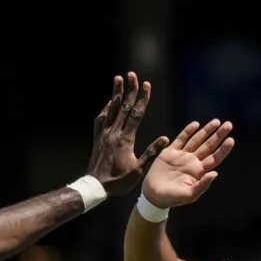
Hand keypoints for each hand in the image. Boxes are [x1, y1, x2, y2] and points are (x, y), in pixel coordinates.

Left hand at [86, 72, 169, 195]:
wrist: (95, 186)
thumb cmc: (118, 181)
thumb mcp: (138, 170)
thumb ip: (151, 153)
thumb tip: (165, 138)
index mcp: (125, 139)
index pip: (136, 114)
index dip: (142, 98)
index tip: (146, 85)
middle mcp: (114, 132)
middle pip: (123, 106)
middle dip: (129, 89)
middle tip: (132, 74)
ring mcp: (104, 134)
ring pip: (111, 109)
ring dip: (116, 93)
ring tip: (118, 79)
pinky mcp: (97, 137)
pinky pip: (101, 118)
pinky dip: (106, 107)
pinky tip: (109, 102)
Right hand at [140, 119, 235, 209]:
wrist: (153, 195)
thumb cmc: (172, 198)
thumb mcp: (189, 195)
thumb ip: (202, 185)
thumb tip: (215, 173)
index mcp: (199, 171)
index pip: (214, 158)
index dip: (223, 149)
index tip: (231, 140)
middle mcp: (192, 162)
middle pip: (209, 146)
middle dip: (218, 135)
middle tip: (229, 125)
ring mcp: (182, 156)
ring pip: (197, 140)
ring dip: (206, 131)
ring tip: (217, 121)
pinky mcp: (170, 152)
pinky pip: (181, 139)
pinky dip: (188, 131)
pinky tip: (196, 124)